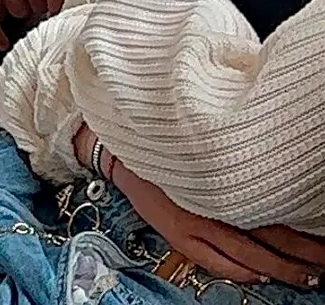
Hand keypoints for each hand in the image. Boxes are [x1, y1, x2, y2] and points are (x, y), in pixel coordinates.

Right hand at [75, 131, 324, 287]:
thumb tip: (279, 185)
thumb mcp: (206, 153)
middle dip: (303, 259)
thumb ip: (238, 169)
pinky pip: (216, 263)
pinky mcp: (179, 237)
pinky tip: (259, 276)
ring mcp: (195, 227)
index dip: (305, 238)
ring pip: (247, 258)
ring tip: (307, 279)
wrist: (120, 152)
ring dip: (280, 270)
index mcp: (224, 184)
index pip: (276, 218)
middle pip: (270, 241)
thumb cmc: (165, 146)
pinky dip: (241, 272)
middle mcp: (212, 209)